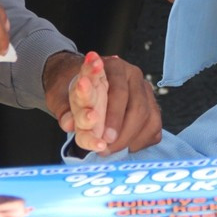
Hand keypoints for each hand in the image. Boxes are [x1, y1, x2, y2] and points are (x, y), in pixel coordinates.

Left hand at [44, 51, 161, 154]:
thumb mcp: (62, 96)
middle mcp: (134, 76)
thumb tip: (68, 124)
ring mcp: (146, 91)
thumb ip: (65, 109)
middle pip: (138, 108)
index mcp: (114, 67)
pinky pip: (154, 128)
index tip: (104, 137)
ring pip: (148, 119)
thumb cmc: (76, 91)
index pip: (119, 92)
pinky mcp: (153, 106)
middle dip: (122, 132)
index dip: (114, 117)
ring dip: (129, 139)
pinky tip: (124, 146)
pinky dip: (140, 141)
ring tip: (110, 149)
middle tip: (106, 147)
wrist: (85, 86)